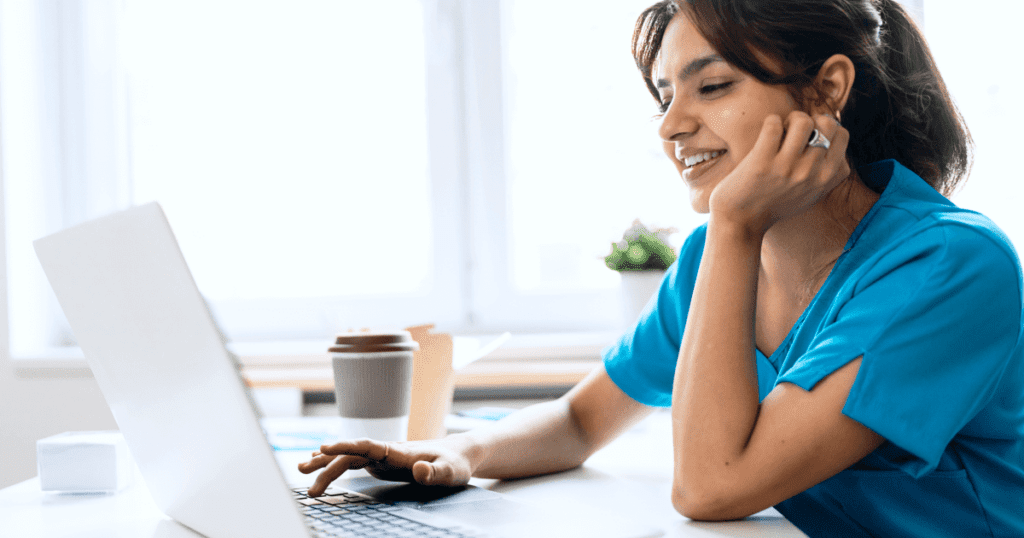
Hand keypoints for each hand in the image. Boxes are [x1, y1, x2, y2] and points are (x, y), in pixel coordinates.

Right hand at [298, 436, 476, 495]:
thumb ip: (436, 472)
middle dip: (327, 467)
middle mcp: (386, 450)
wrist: (458, 454)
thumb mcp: (451, 471)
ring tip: (301, 469)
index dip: (345, 445)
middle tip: (309, 485)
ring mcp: (382, 456)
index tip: (323, 447)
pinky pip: (353, 462)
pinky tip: (320, 462)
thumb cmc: (456, 463)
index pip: (367, 445)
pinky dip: (335, 462)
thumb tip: (419, 469)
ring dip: (326, 464)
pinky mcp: (382, 463)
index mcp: (399, 451)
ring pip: (349, 458)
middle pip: (351, 455)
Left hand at [708, 111, 849, 234]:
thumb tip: (836, 133)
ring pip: (803, 121)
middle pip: (825, 124)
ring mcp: (787, 168)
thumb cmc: (774, 204)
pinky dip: (771, 122)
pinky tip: (766, 134)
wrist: (740, 221)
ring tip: (781, 130)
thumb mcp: (812, 194)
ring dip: (790, 119)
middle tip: (794, 131)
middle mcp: (811, 173)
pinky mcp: (762, 162)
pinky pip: (774, 124)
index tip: (810, 135)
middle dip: (809, 120)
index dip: (826, 126)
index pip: (842, 135)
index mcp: (827, 179)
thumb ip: (828, 170)